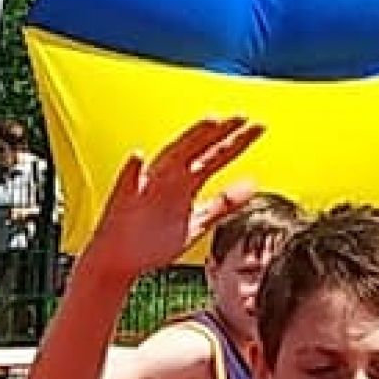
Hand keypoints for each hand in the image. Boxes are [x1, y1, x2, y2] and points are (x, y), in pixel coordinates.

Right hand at [87, 117, 266, 277]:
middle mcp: (169, 179)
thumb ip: (223, 203)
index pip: (215, 156)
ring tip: (206, 124)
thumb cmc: (154, 242)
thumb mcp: (197, 223)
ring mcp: (147, 187)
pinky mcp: (124, 201)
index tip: (258, 127)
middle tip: (239, 116)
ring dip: (186, 141)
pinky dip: (132, 170)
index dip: (236, 142)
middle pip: (196, 150)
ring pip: (168, 159)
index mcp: (186, 183)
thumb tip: (252, 186)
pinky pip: (127, 183)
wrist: (120, 262)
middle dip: (217, 133)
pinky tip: (138, 157)